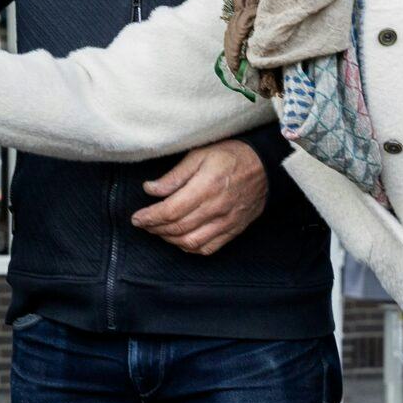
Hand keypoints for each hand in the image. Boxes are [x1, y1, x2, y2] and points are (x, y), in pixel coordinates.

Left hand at [132, 141, 265, 255]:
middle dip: (155, 228)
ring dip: (169, 240)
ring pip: (191, 242)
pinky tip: (180, 240)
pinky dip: (190, 248)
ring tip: (158, 230)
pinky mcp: (233, 230)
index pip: (171, 210)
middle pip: (178, 228)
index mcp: (206, 187)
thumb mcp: (200, 155)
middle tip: (143, 223)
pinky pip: (208, 248)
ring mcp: (226, 222)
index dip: (150, 217)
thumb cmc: (230, 156)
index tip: (137, 218)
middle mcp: (216, 208)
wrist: (265, 166)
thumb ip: (174, 175)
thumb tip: (150, 189)